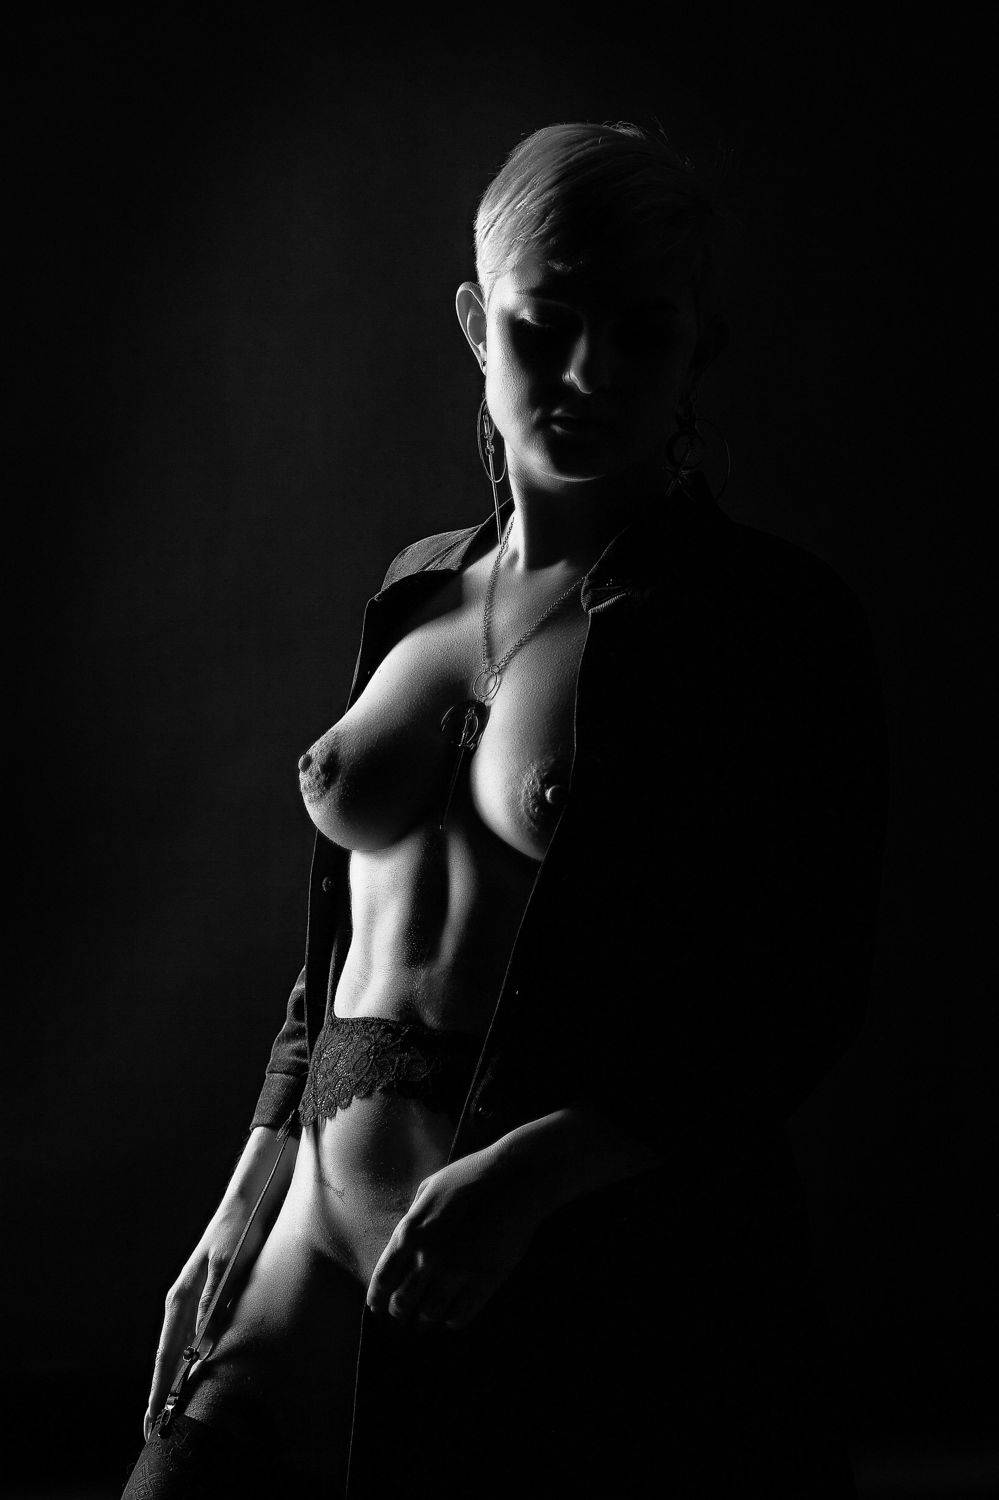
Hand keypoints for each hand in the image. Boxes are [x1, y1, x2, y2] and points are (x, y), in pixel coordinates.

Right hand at [143, 1203, 246, 1440]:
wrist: (243, 1209)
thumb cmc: (235, 1233)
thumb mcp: (227, 1263)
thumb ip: (213, 1298)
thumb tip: (202, 1338)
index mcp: (181, 1298)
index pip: (167, 1353)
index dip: (160, 1387)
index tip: (154, 1415)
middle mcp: (180, 1304)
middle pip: (167, 1358)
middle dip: (159, 1394)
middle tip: (152, 1429)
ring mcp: (191, 1304)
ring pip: (177, 1352)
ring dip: (171, 1383)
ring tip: (165, 1413)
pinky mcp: (205, 1301)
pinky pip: (192, 1341)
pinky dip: (186, 1364)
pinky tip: (188, 1379)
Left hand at [366, 1148, 541, 1330]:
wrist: (514, 1179)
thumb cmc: (471, 1176)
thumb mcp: (430, 1187)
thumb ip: (413, 1215)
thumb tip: (406, 1238)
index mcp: (410, 1233)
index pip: (382, 1280)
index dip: (376, 1299)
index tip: (377, 1307)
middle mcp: (427, 1258)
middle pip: (402, 1304)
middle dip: (399, 1313)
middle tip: (402, 1316)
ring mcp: (456, 1273)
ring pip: (430, 1315)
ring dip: (425, 1321)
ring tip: (425, 1322)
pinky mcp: (484, 1282)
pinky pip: (460, 1317)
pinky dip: (452, 1321)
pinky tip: (452, 1317)